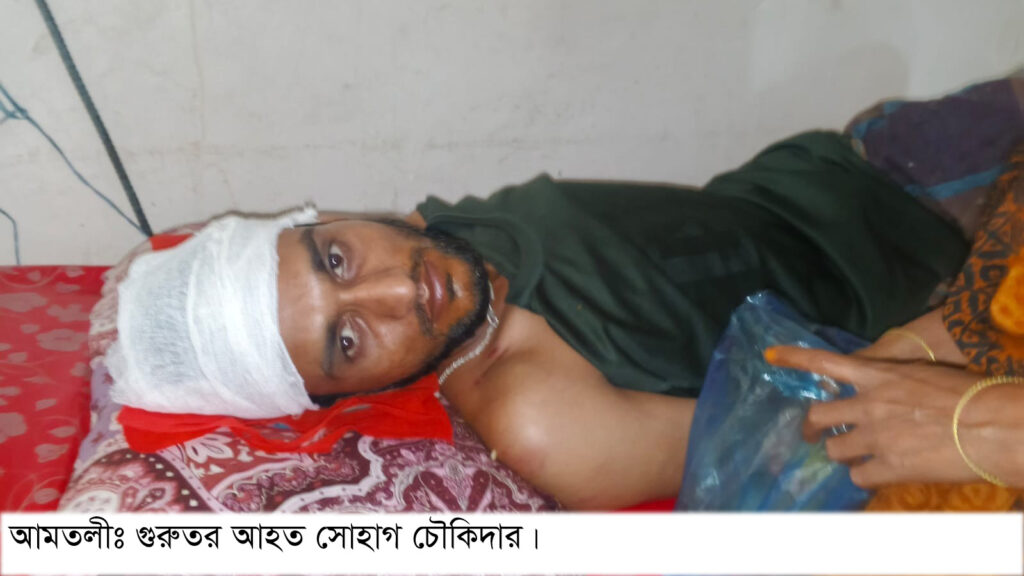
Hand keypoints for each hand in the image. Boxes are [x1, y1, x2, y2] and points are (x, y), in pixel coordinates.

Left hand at [764, 346, 986, 487]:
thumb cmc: (970, 394)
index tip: (770, 355)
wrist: (992, 425)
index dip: (795, 358)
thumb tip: (887, 398)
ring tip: (858, 456)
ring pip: (834, 448)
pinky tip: (877, 475)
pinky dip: (864, 477)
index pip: (825, 362)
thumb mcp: (923, 376)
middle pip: (819, 415)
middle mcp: (869, 404)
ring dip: (842, 452)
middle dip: (814, 426)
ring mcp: (875, 437)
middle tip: (815, 434)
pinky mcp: (888, 466)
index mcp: (879, 375)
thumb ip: (894, 386)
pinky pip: (858, 477)